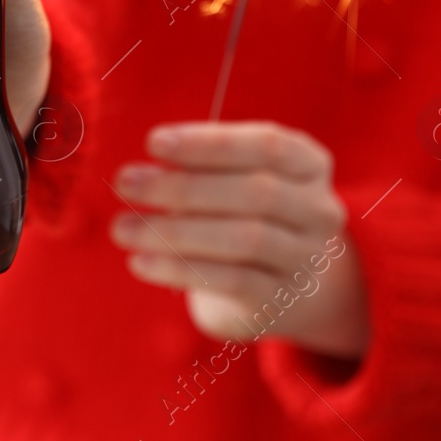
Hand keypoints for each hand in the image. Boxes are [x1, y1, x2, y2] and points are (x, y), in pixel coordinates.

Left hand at [111, 122, 368, 359]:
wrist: (280, 284)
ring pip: (245, 239)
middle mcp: (318, 210)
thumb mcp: (230, 177)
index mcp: (309, 164)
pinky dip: (180, 269)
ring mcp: (305, 258)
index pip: (268, 146)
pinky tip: (139, 262)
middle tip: (125, 182)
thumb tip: (143, 171)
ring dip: (175, 232)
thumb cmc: (239, 209)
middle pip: (257, 193)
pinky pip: (231, 281)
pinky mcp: (279, 298)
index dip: (210, 143)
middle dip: (184, 186)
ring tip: (122, 228)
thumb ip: (199, 165)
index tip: (153, 142)